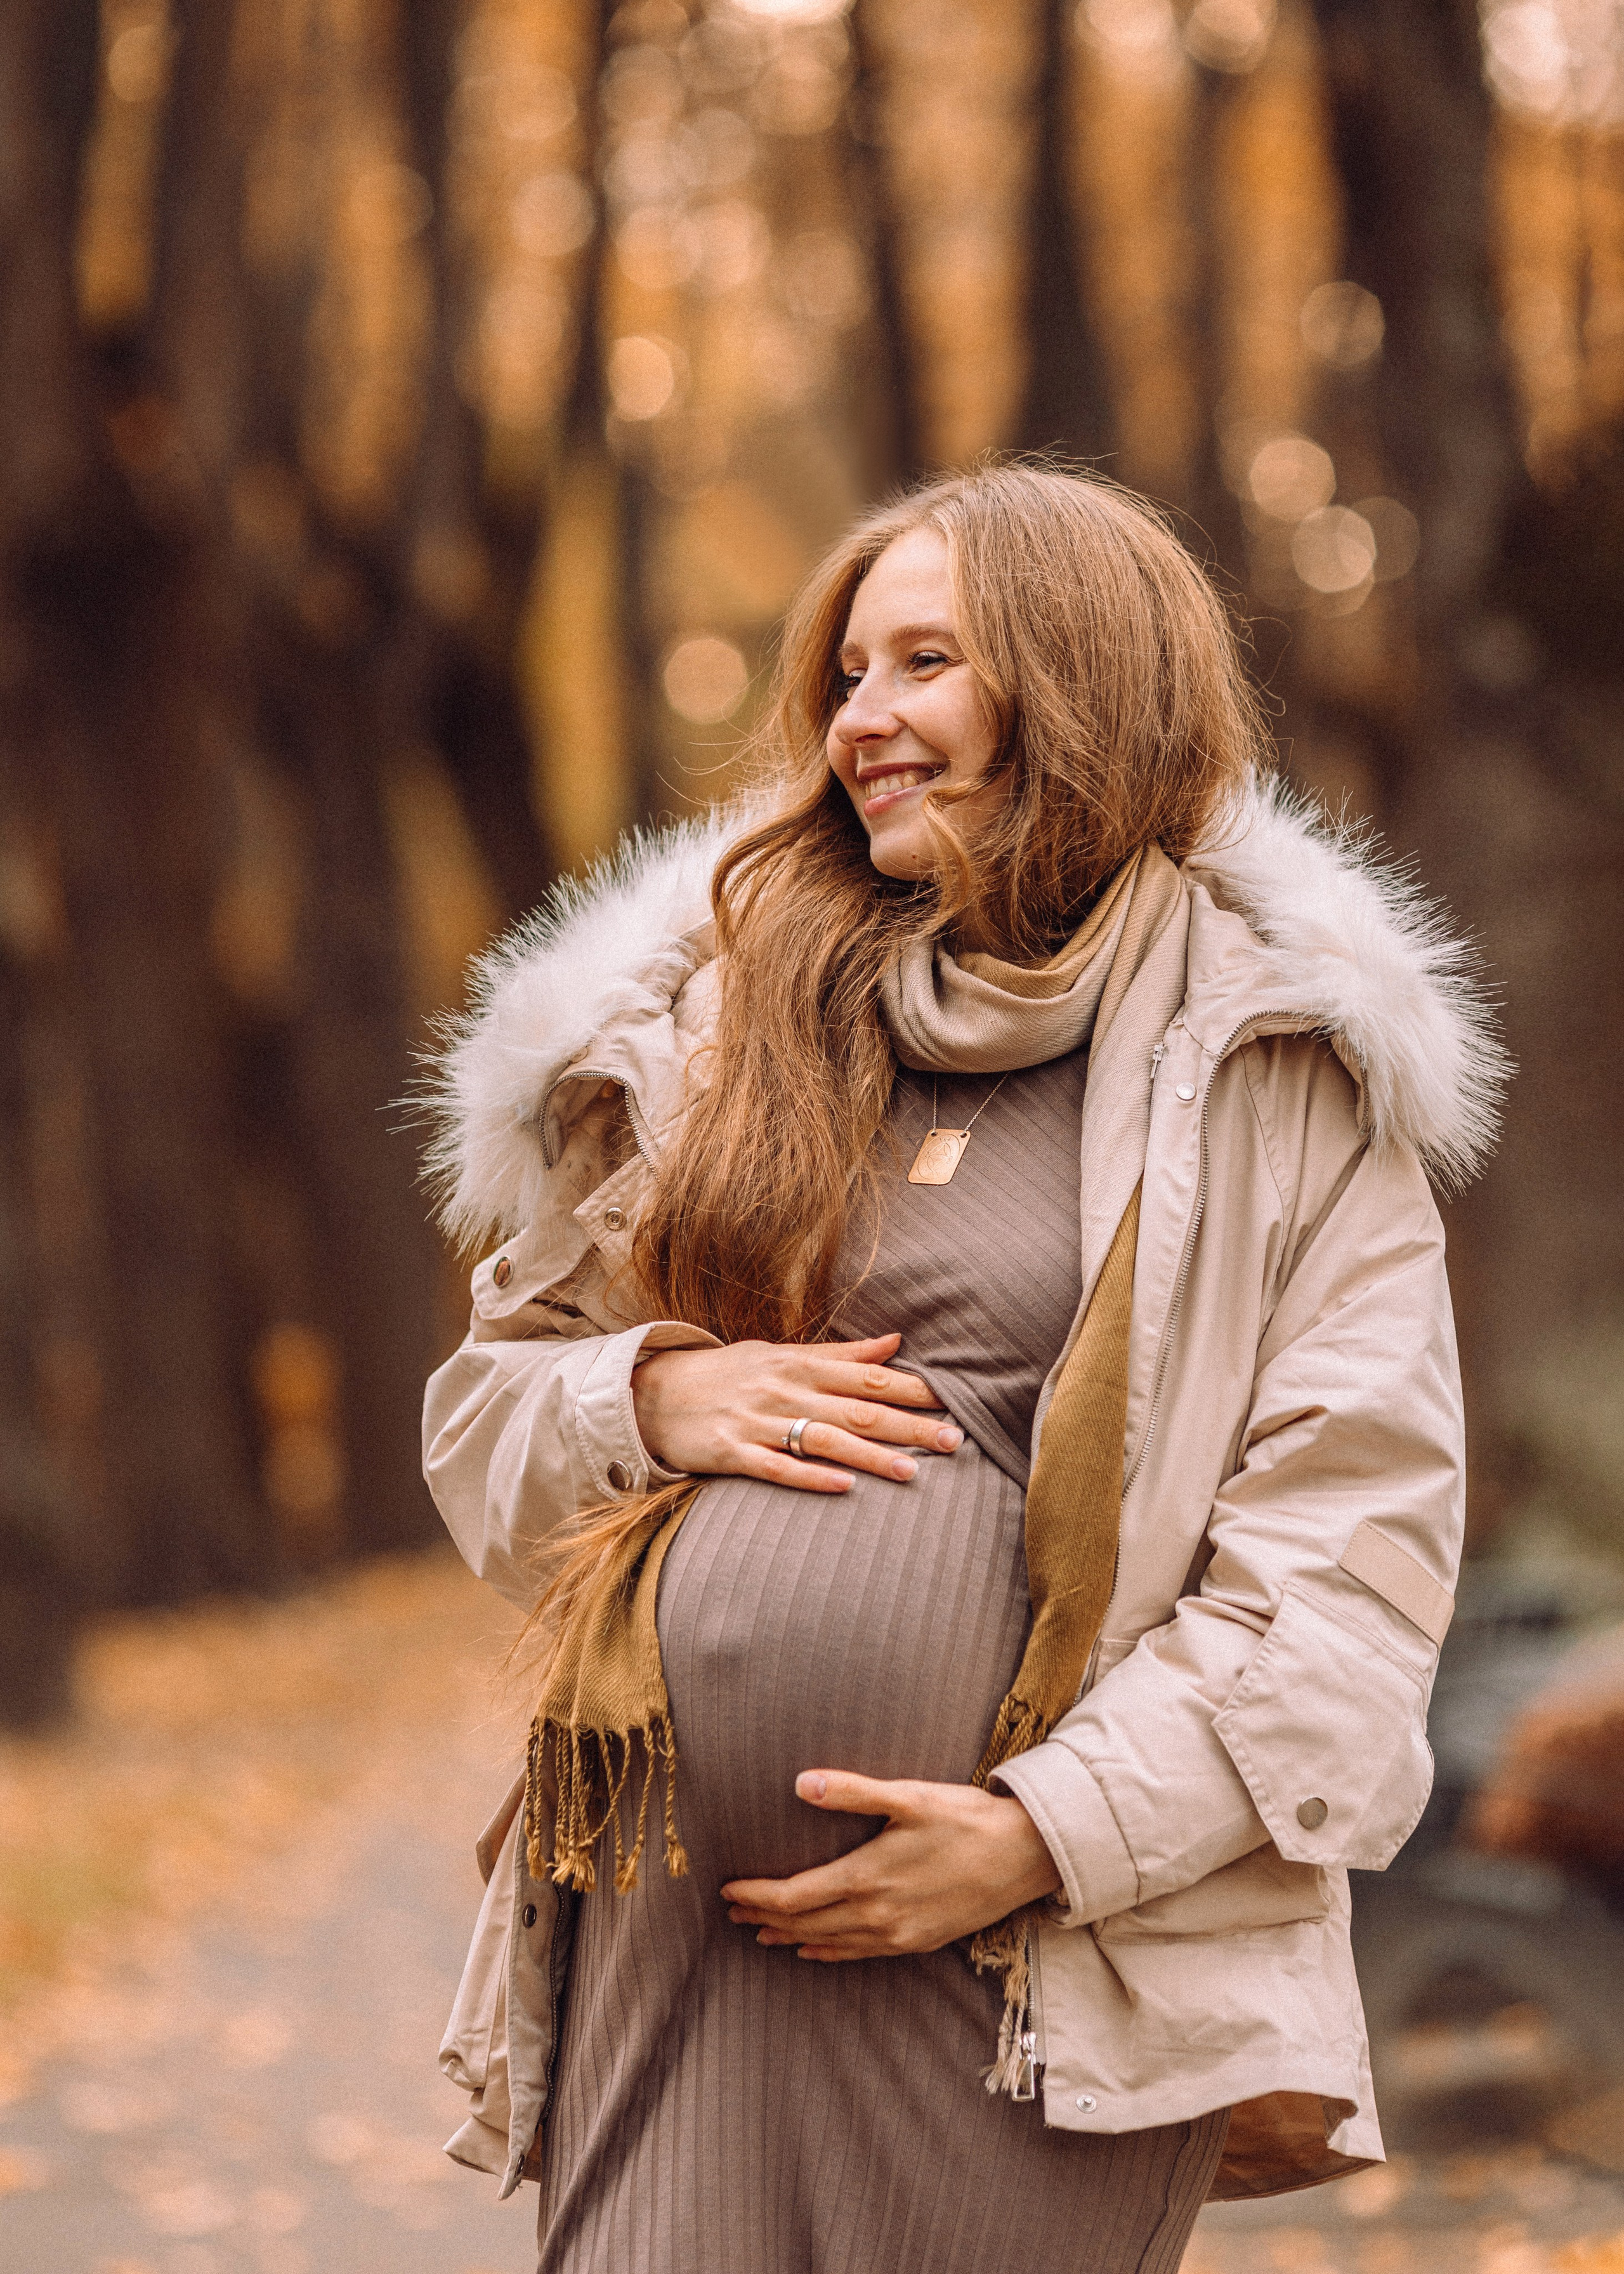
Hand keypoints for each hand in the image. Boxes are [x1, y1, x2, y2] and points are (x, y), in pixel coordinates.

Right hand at [631, 1332, 961, 1494]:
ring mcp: (757, 1422)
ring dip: (870, 1457)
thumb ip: (840, 1355)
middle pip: (857, 1410)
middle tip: (954, 1441)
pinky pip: (776, 1468)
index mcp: (800, 1365)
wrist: (653, 1392)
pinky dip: (810, 1477)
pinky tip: (843, 1488)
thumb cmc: (729, 1373)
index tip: (953, 1400)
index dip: (911, 1389)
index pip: (868, 1376)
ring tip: (914, 1472)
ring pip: (823, 1440)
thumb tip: (896, 1343)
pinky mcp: (730, 1452)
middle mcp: (784, 1391)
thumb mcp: (782, 1355)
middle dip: (908, 1426)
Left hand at [721, 1770, 1062, 1958]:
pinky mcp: (918, 1942)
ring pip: (829, 1943)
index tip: (727, 1889)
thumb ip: (852, 1791)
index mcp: (867, 1878)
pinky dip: (828, 1953)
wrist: (1024, 1857)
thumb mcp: (909, 1796)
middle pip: (804, 1923)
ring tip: (760, 1933)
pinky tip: (814, 1951)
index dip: (756, 1894)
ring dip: (790, 1937)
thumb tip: (800, 1783)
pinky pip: (859, 1955)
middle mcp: (877, 1915)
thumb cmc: (966, 1819)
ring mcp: (898, 1935)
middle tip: (731, 1911)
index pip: (794, 1895)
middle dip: (763, 1916)